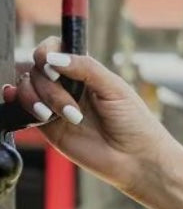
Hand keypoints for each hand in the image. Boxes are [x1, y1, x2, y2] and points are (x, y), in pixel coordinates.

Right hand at [1, 37, 174, 196]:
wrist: (136, 160)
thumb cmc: (134, 122)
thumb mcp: (114, 88)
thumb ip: (85, 68)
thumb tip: (52, 58)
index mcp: (83, 71)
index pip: (54, 49)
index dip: (46, 52)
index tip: (53, 68)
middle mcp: (67, 85)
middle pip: (37, 69)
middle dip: (48, 86)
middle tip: (70, 108)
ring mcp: (55, 105)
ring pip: (27, 86)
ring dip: (36, 98)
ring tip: (59, 117)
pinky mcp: (48, 127)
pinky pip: (24, 110)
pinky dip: (20, 105)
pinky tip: (30, 109)